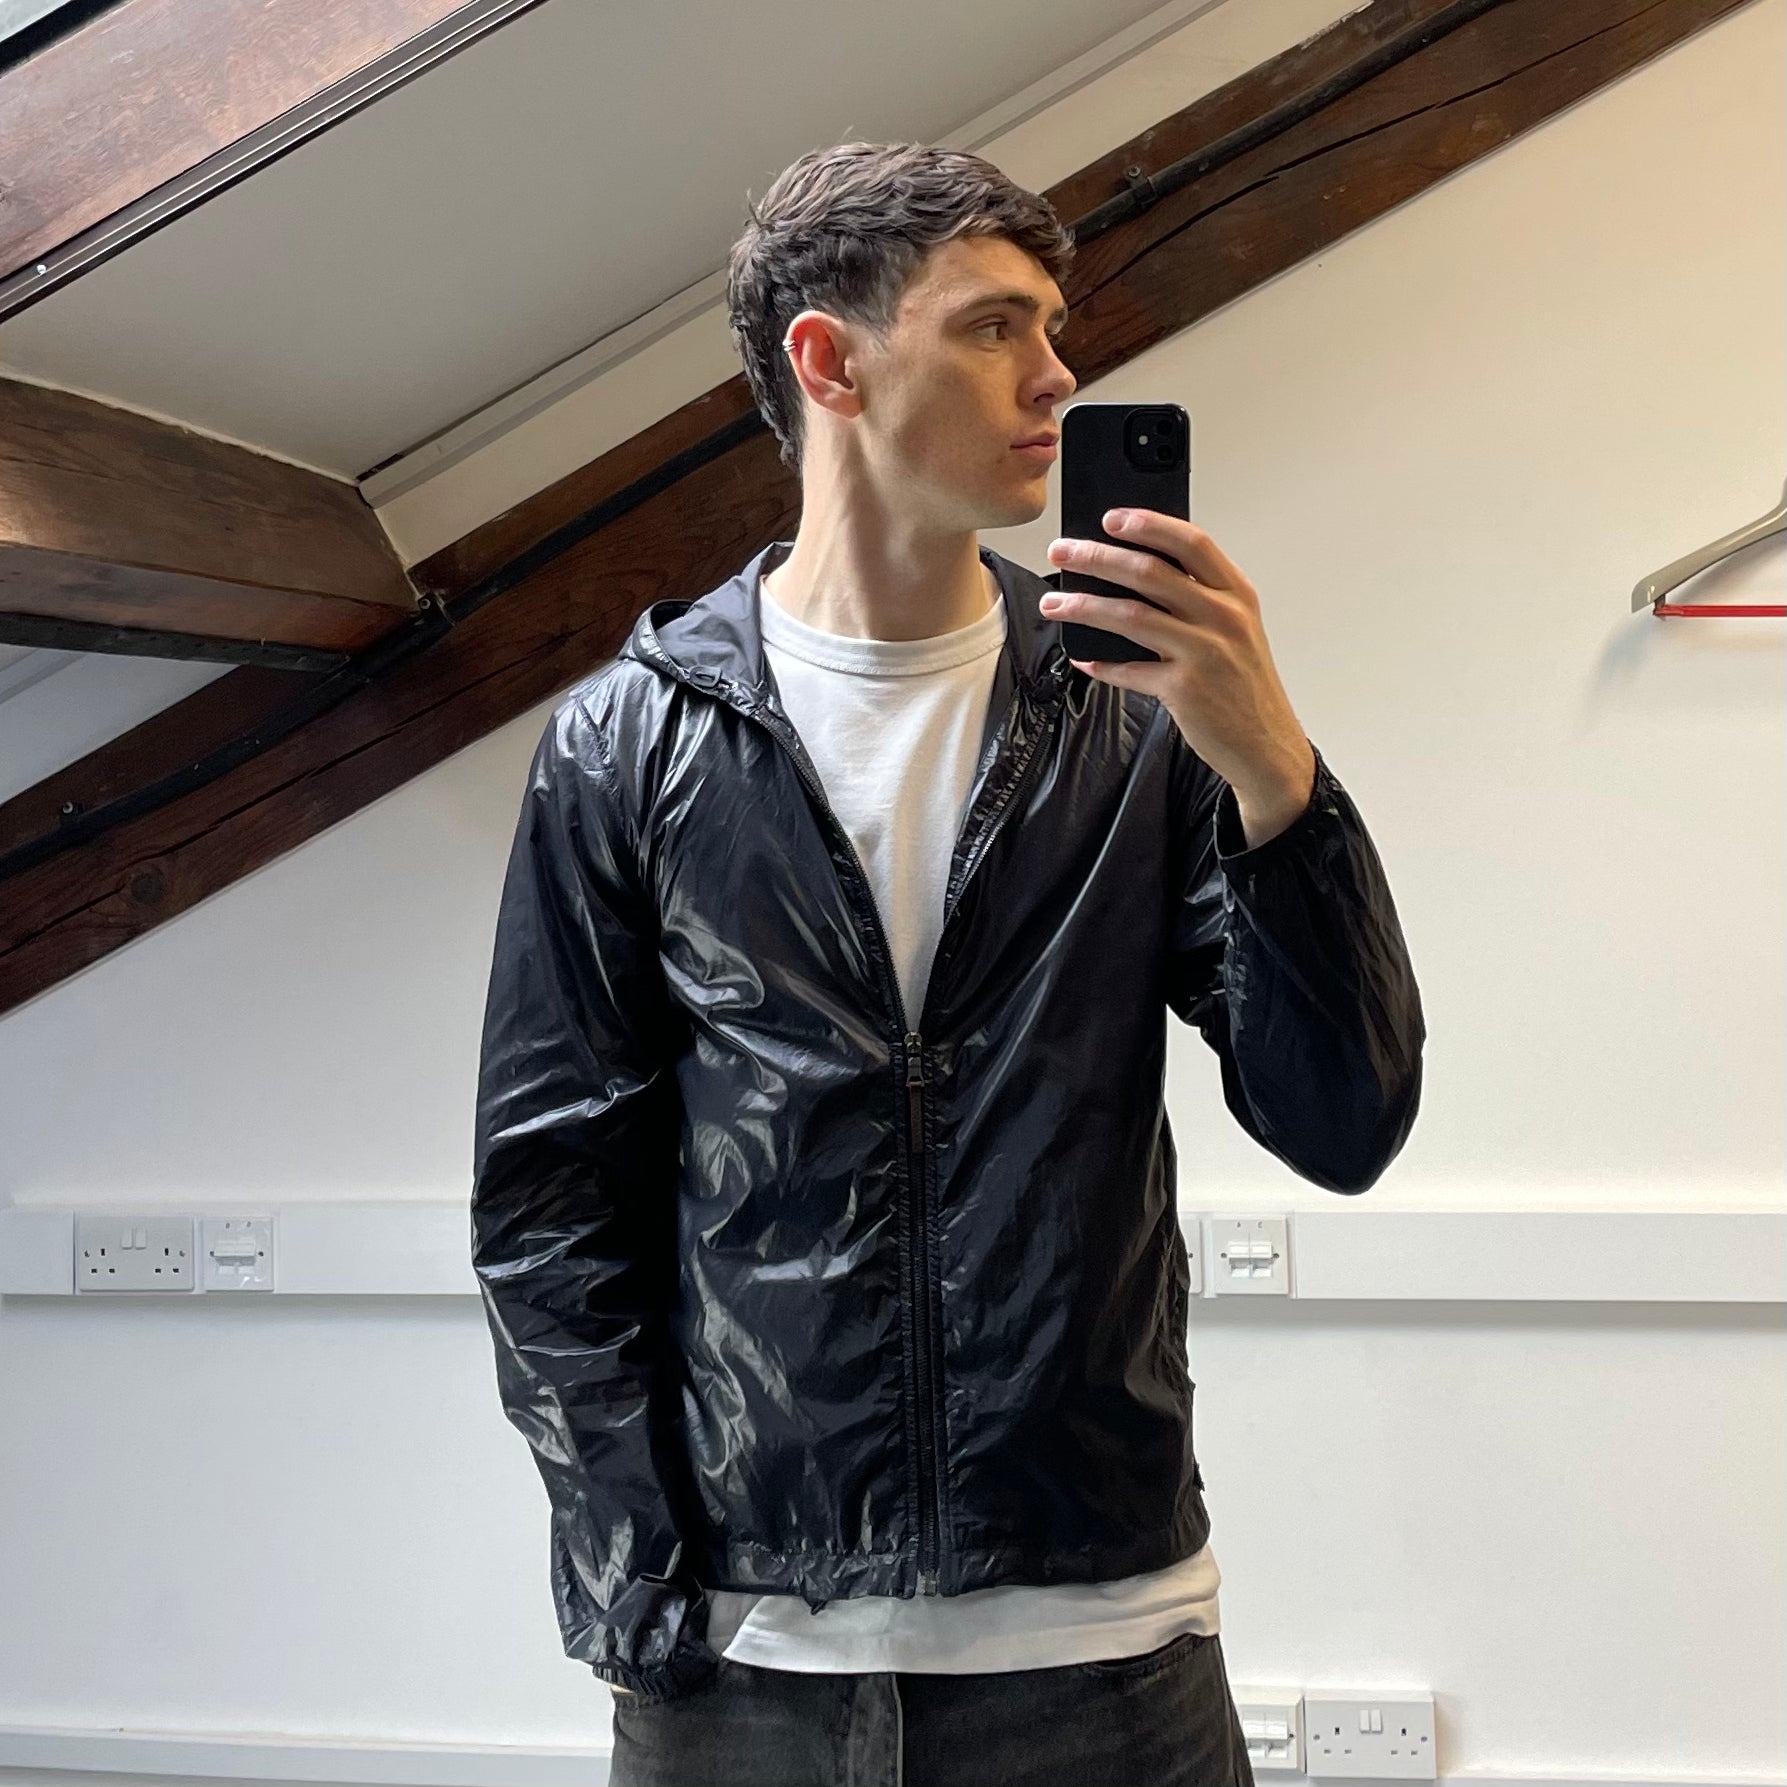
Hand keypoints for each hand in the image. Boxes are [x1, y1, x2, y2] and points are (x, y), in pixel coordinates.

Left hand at [1041, 508, 1315, 842]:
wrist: (1266, 745)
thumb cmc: (1244, 685)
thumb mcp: (1236, 630)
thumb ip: (1199, 599)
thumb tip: (1136, 573)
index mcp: (1237, 595)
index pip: (1192, 543)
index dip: (1149, 525)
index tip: (1111, 518)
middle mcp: (1224, 618)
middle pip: (1150, 572)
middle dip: (1097, 557)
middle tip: (1062, 552)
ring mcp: (1204, 653)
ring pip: (1130, 615)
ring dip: (1084, 606)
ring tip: (1054, 603)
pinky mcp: (1184, 690)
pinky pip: (1129, 670)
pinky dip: (1101, 664)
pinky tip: (1084, 659)